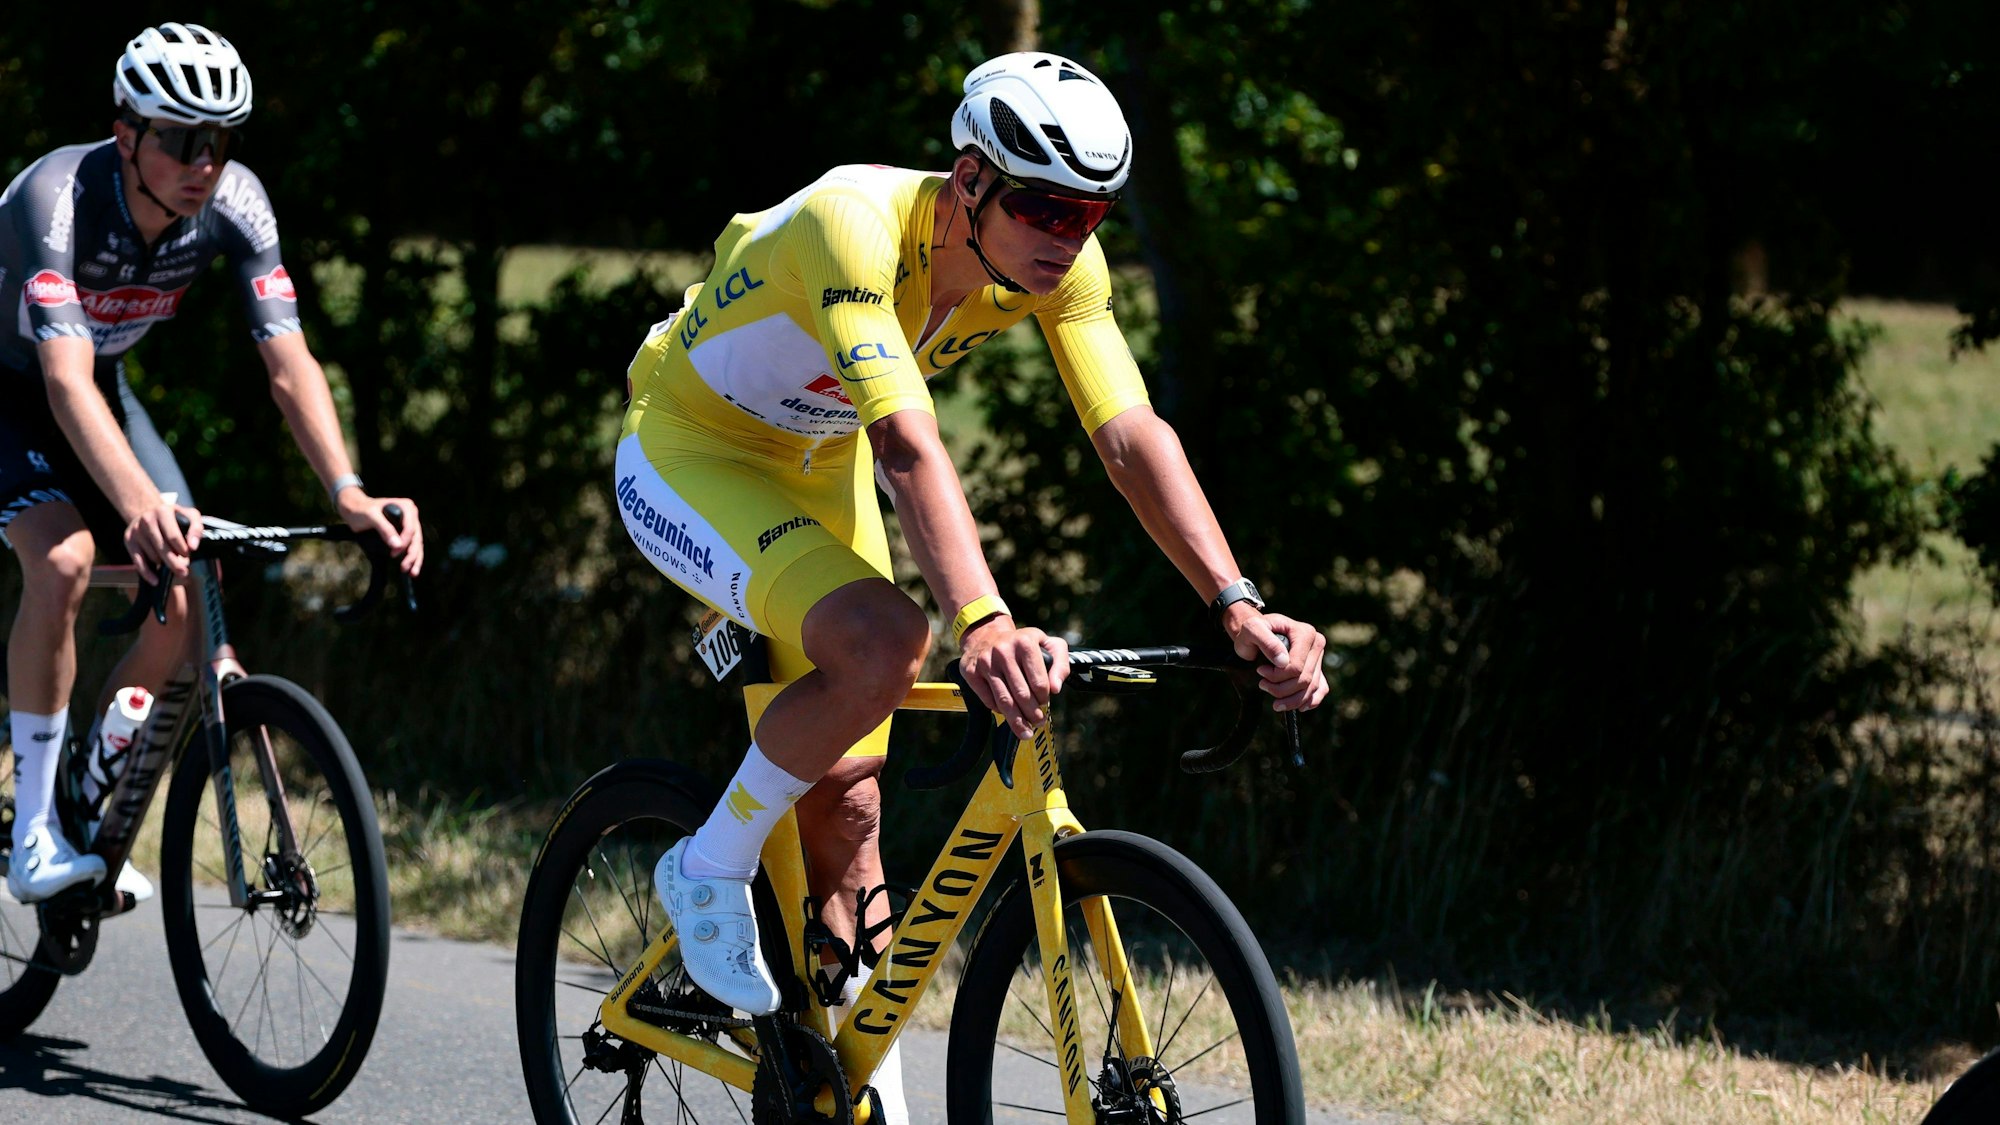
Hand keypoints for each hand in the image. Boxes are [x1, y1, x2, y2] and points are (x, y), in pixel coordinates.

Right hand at [124, 500, 201, 583]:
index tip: (188, 555)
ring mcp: (136, 530)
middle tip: (183, 573)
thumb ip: (196, 529)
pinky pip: (137, 560)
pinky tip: (155, 580)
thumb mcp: (189, 516)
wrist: (149, 512)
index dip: (182, 548)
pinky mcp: (128, 540)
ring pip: (152, 555)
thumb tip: (193, 547)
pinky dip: (146, 572)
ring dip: (163, 563)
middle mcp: (146, 519)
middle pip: (162, 548)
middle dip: (174, 562)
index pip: (173, 535)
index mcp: (162, 511)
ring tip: (171, 563)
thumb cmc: (174, 517)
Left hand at [337, 489, 424, 575]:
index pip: (411, 529)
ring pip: (416, 544)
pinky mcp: (403, 533)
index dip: (405, 542)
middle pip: (416, 538)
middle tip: (404, 567)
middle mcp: (411, 515)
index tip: (394, 553)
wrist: (353, 508)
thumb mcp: (371, 517)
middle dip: (412, 554)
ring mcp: (408, 524)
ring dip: (415, 559)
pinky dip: (411, 557)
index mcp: (406, 507)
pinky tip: (411, 567)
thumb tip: (398, 546)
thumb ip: (385, 529)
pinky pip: (411, 546)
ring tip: (412, 572)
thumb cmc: (361, 509)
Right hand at [960, 618, 1070, 737]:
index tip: (1044, 702)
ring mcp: (985, 662)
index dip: (1044, 698)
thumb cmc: (1022, 643)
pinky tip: (1006, 713)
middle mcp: (1003, 651)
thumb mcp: (1048, 644)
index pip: (1039, 682)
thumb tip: (1056, 689)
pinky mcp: (971, 672)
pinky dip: (999, 710)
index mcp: (1025, 643)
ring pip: (1004, 701)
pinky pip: (988, 700)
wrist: (986, 634)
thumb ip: (1060, 664)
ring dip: (1017, 721)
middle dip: (1032, 714)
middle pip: (1021, 695)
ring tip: (1026, 732)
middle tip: (1038, 723)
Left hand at [1223, 608, 1329, 711]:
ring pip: (1311, 688)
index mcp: (1305, 633)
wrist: (1256, 634)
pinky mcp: (1317, 669)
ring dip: (1291, 700)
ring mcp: (1318, 657)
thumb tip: (1283, 662)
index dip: (1277, 676)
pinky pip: (1320, 689)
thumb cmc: (1253, 630)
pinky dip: (1309, 701)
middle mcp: (1316, 644)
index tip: (1261, 672)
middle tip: (1263, 684)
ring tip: (1273, 699)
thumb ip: (1266, 642)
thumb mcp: (1252, 629)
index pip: (1297, 666)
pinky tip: (1298, 707)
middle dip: (1282, 689)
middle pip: (1304, 679)